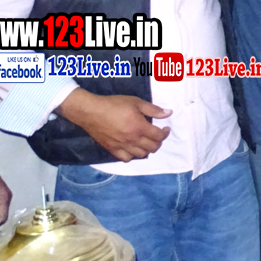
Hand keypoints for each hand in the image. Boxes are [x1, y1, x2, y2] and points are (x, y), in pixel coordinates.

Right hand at [56, 88, 171, 161]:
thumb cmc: (114, 104)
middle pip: (152, 148)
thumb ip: (153, 109)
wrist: (91, 112)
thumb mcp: (136, 102)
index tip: (165, 128)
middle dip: (158, 142)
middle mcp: (132, 140)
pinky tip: (133, 148)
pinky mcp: (112, 150)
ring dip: (147, 149)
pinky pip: (126, 159)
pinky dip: (133, 155)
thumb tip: (169, 113)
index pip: (158, 136)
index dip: (165, 133)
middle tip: (157, 135)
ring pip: (141, 155)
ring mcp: (122, 146)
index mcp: (139, 127)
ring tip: (146, 141)